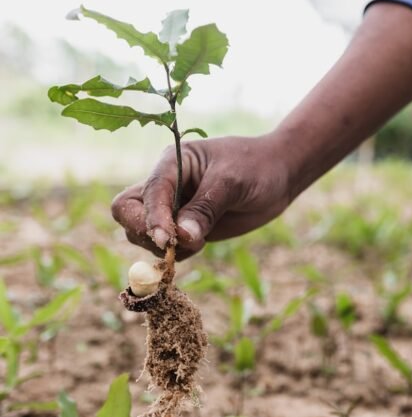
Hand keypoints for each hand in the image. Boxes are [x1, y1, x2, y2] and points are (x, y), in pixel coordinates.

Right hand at [111, 134, 291, 259]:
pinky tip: (201, 245)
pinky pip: (166, 247)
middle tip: (173, 245)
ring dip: (163, 247)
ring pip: (142, 233)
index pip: (148, 193)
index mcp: (171, 163)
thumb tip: (182, 237)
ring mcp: (173, 208)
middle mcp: (166, 185)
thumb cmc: (256, 167)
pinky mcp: (185, 227)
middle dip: (144, 232)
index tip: (168, 240)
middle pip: (128, 212)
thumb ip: (206, 208)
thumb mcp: (232, 182)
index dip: (153, 218)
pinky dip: (176, 254)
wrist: (278, 174)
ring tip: (200, 242)